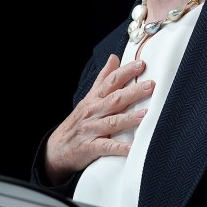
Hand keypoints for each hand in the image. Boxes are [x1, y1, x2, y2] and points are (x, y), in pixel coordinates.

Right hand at [44, 55, 153, 183]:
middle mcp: (93, 112)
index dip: (125, 72)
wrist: (55, 149)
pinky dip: (118, 148)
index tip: (141, 64)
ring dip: (128, 118)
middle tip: (150, 85)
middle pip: (114, 100)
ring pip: (111, 122)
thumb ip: (103, 78)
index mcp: (95, 99)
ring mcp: (91, 130)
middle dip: (132, 92)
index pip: (111, 82)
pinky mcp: (90, 148)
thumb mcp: (89, 98)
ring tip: (145, 114)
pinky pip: (105, 147)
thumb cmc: (79, 121)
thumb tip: (114, 57)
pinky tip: (131, 148)